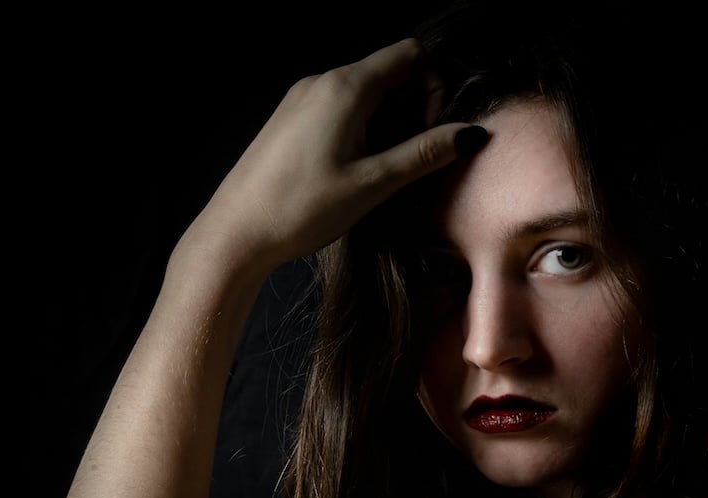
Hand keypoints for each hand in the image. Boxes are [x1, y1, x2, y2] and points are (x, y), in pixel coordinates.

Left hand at [177, 38, 482, 278]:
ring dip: (387, 123)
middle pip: (388, 71)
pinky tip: (353, 170)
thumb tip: (471, 133)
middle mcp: (321, 81)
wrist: (236, 232)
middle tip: (408, 158)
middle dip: (412, 108)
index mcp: (344, 88)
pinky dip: (361, 129)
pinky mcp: (291, 118)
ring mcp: (302, 98)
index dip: (434, 88)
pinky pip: (340, 107)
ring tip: (379, 170)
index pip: (410, 55)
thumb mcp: (374, 183)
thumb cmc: (302, 209)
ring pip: (365, 92)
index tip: (429, 134)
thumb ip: (424, 153)